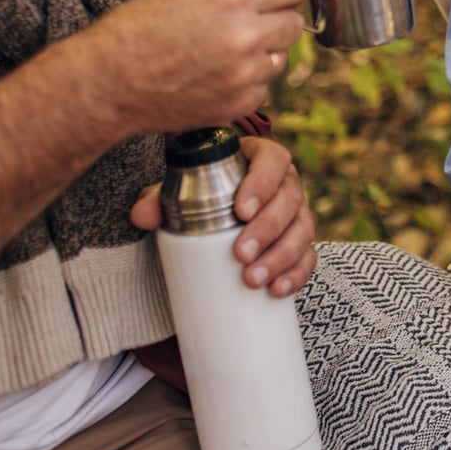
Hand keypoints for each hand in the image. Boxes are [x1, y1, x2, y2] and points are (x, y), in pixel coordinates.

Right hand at [92, 0, 307, 137]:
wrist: (109, 81)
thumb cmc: (144, 25)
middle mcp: (245, 34)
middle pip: (294, 21)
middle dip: (273, 19)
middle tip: (237, 22)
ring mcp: (245, 73)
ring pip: (282, 55)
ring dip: (263, 52)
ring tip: (220, 49)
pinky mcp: (241, 103)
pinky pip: (265, 86)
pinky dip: (248, 81)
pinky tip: (215, 74)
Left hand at [131, 136, 317, 296]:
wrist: (211, 218)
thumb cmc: (197, 198)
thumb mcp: (177, 193)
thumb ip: (156, 199)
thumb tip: (142, 215)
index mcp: (259, 158)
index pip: (273, 160)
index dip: (263, 183)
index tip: (241, 210)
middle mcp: (285, 183)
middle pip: (290, 199)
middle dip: (268, 230)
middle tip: (240, 254)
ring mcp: (296, 213)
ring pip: (303, 229)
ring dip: (282, 256)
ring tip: (252, 279)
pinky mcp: (300, 242)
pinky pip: (308, 256)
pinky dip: (296, 274)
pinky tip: (277, 291)